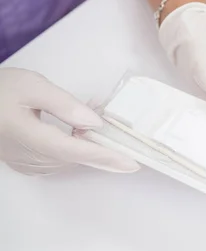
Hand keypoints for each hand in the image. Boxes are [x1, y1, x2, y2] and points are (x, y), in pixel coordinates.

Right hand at [0, 68, 139, 174]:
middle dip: (103, 144)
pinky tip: (80, 127)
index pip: (77, 151)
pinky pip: (61, 158)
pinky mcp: (27, 164)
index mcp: (30, 138)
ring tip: (98, 117)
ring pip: (71, 158)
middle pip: (78, 156)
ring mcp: (28, 164)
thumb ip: (65, 105)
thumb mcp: (32, 86)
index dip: (107, 157)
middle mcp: (31, 159)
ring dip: (90, 143)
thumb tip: (95, 124)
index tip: (133, 163)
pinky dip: (76, 145)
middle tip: (120, 126)